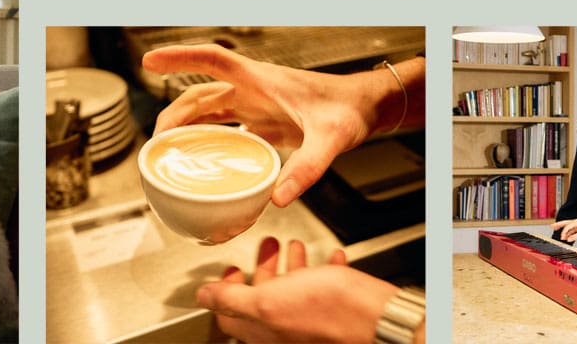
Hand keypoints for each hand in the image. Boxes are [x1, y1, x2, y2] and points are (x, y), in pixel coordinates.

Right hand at [143, 46, 417, 205]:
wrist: (362, 108)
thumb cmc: (346, 110)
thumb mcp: (330, 139)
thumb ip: (307, 167)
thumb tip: (279, 197)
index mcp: (260, 80)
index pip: (211, 59)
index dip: (178, 57)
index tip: (150, 59)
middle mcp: (251, 89)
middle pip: (200, 94)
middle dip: (173, 113)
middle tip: (156, 142)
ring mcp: (254, 104)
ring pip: (208, 111)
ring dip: (185, 127)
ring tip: (166, 152)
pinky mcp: (260, 120)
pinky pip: (223, 127)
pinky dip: (206, 140)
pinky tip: (199, 161)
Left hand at [198, 237, 404, 343]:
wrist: (374, 317)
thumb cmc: (327, 311)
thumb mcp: (268, 301)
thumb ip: (233, 299)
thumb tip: (202, 296)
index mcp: (265, 330)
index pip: (233, 315)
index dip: (227, 289)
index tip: (231, 269)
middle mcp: (288, 330)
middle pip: (266, 298)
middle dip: (263, 268)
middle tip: (264, 247)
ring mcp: (312, 322)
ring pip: (295, 291)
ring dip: (292, 264)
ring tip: (294, 245)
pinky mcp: (338, 312)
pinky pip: (327, 289)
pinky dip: (324, 271)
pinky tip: (329, 258)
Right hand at [554, 218, 576, 243]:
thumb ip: (575, 236)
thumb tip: (568, 240)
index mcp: (576, 222)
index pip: (567, 226)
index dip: (564, 232)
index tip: (562, 237)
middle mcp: (575, 222)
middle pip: (564, 223)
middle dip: (558, 225)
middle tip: (551, 226)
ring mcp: (576, 225)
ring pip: (567, 227)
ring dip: (563, 231)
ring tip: (558, 233)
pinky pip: (571, 230)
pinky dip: (568, 233)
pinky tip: (566, 237)